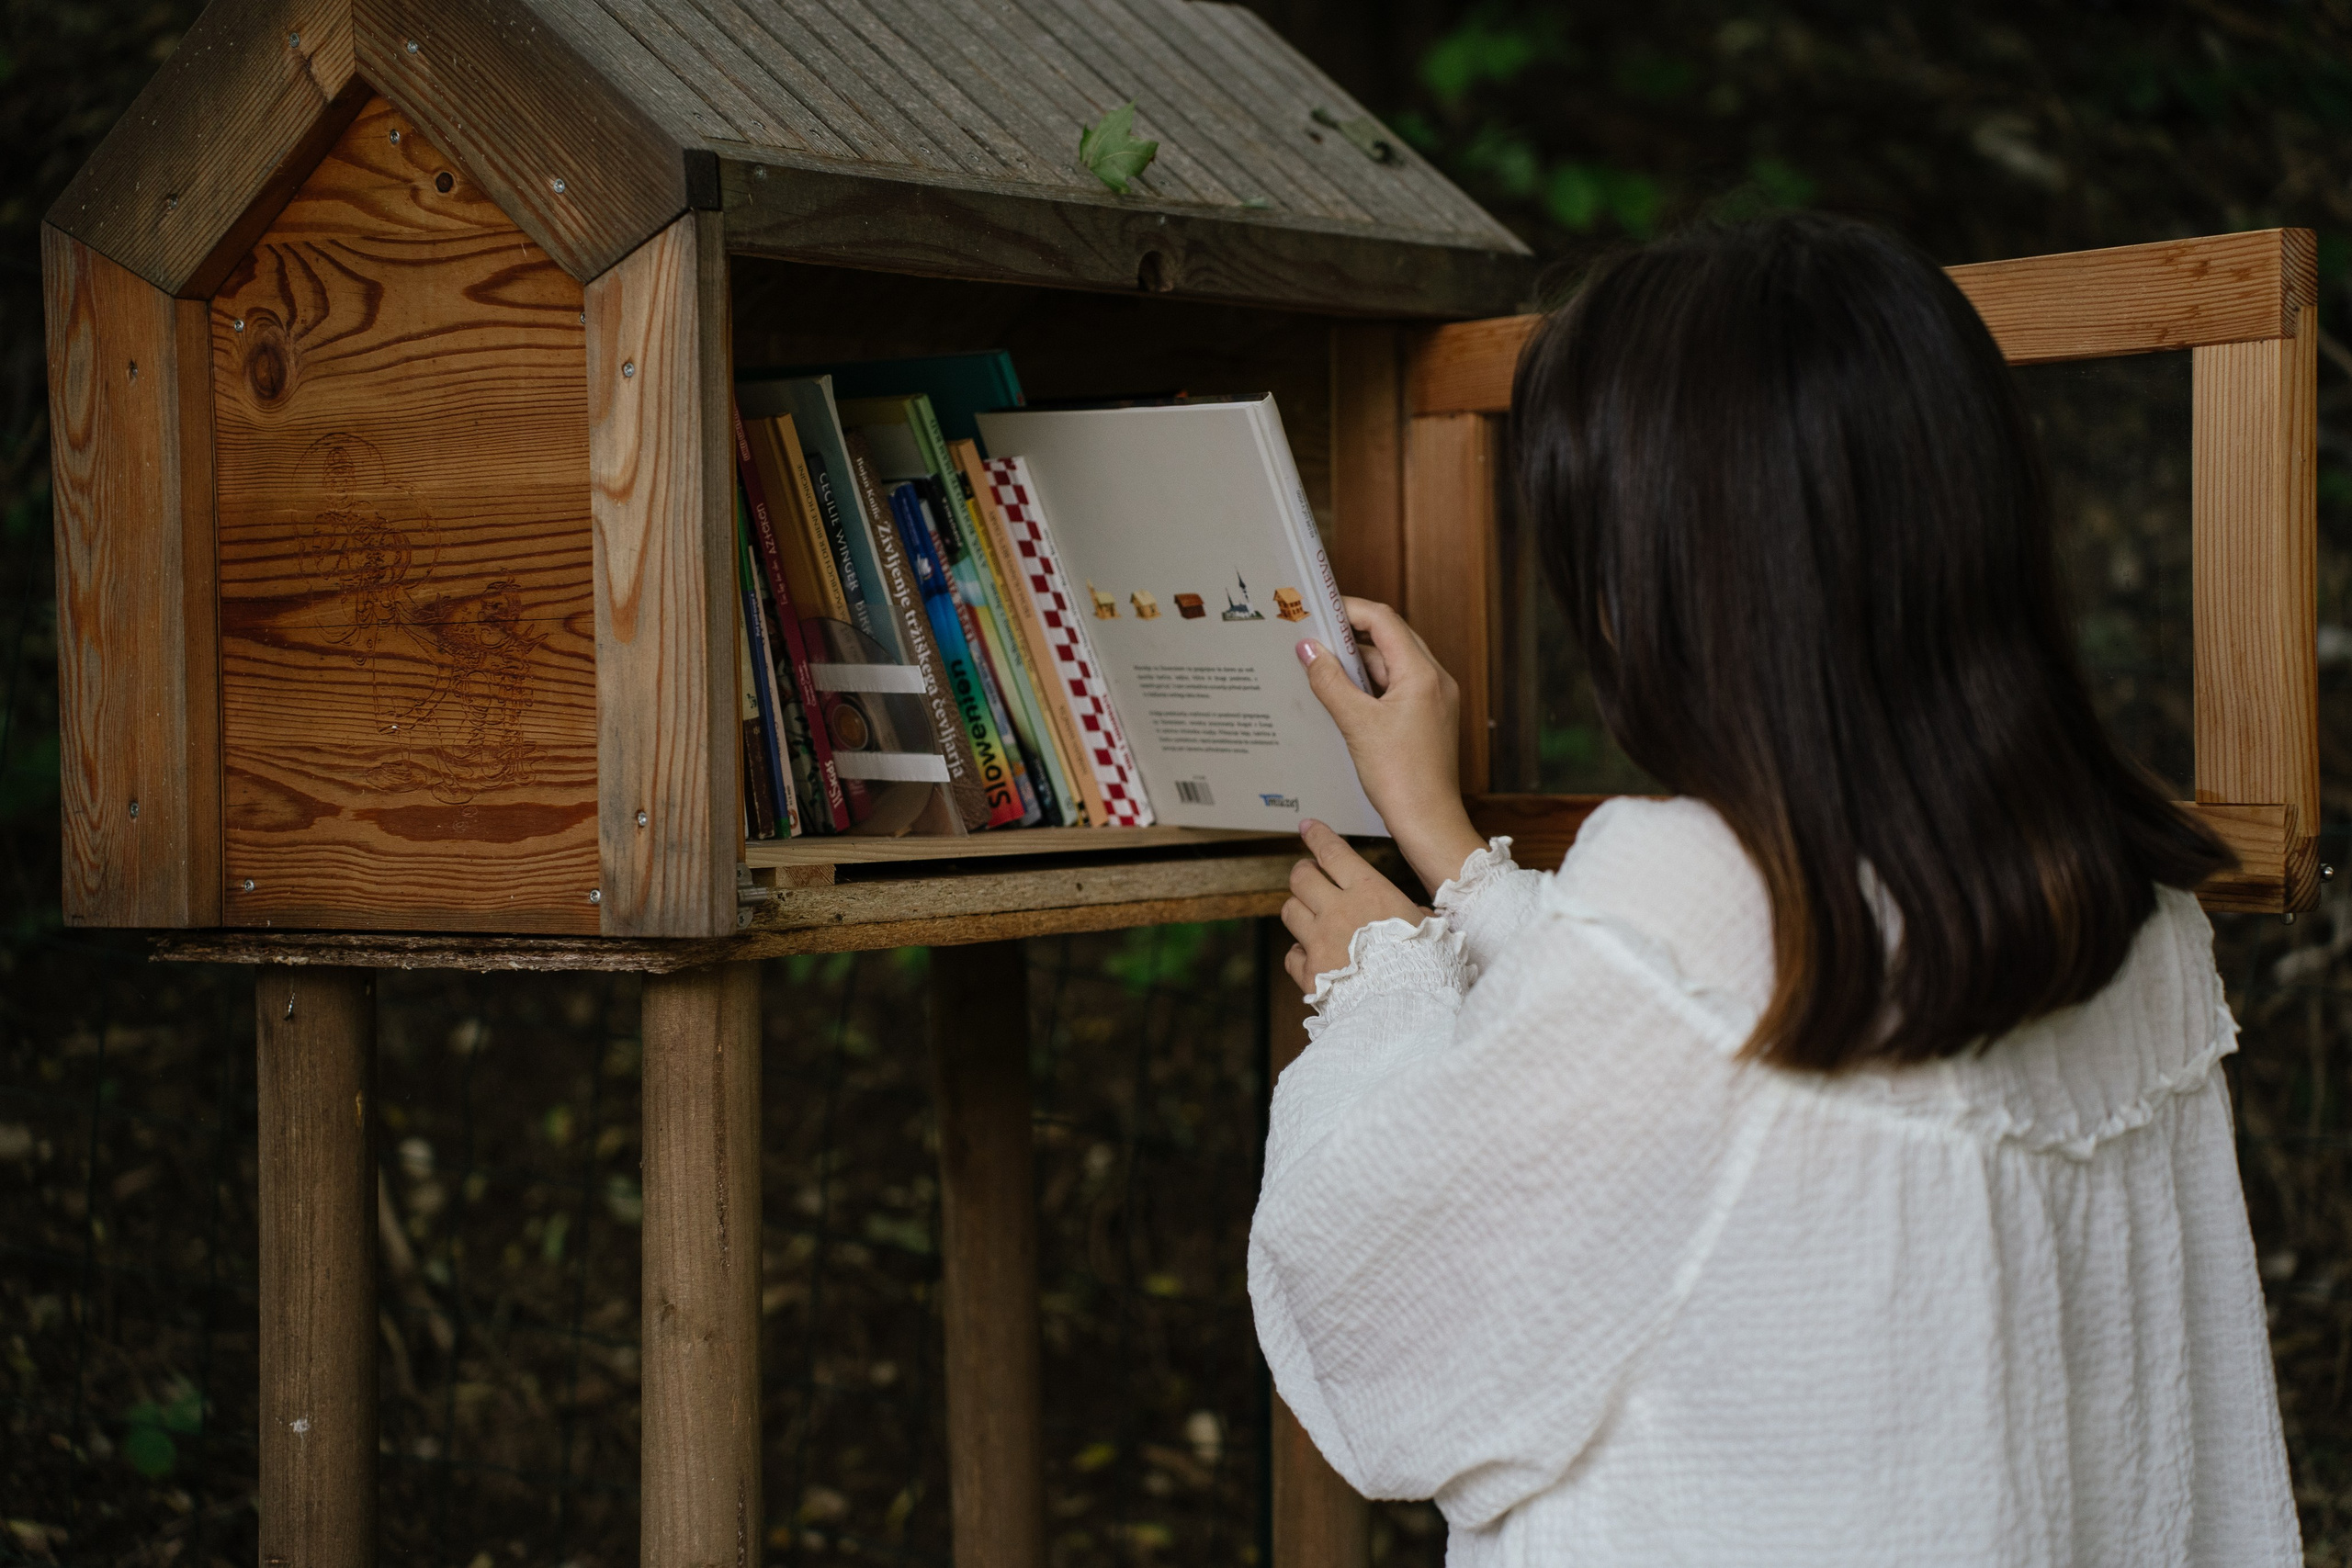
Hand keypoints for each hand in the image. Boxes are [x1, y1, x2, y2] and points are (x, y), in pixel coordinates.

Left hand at [1281, 819, 1425, 994]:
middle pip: (1301, 877)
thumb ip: (1414, 917)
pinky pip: (1292, 955)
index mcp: (1370, 893)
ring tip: (1312, 918)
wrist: (1406, 1010)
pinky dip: (1300, 955)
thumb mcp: (1429, 929)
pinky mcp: (1310, 973)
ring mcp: (1319, 941)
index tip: (1307, 827)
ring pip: (1289, 910)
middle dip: (1303, 873)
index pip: (1333, 853)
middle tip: (1308, 876)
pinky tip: (1313, 958)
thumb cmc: (1425, 967)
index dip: (1317, 836)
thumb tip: (1418, 918)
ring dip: (1299, 911)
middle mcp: (1338, 911)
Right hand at [1298, 598, 1488, 892]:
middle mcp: (1435, 680)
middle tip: (1312, 639)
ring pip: (1389, 665)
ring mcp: (1433, 700)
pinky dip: (1367, 688)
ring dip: (1356, 665)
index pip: (1383, 620)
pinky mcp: (1426, 719)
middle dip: (1349, 636)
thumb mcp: (1356, 725)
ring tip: (1319, 672)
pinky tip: (1340, 700)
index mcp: (1423, 673)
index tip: (1316, 612)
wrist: (1428, 823)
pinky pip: (1394, 689)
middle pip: (1388, 638)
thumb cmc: (1401, 779)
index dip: (1348, 610)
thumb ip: (1330, 682)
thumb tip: (1308, 650)